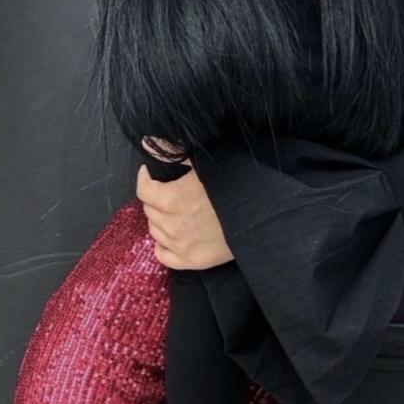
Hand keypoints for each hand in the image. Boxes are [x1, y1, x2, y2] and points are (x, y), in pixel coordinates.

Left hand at [136, 136, 234, 269]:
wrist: (260, 217)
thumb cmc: (234, 186)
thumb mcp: (204, 162)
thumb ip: (172, 151)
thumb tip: (149, 143)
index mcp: (171, 199)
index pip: (143, 190)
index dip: (146, 178)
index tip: (151, 173)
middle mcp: (171, 225)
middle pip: (149, 209)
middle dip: (156, 198)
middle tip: (169, 190)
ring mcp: (180, 245)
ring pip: (154, 230)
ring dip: (160, 219)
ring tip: (175, 210)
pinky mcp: (191, 261)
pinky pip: (162, 255)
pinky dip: (163, 244)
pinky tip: (173, 234)